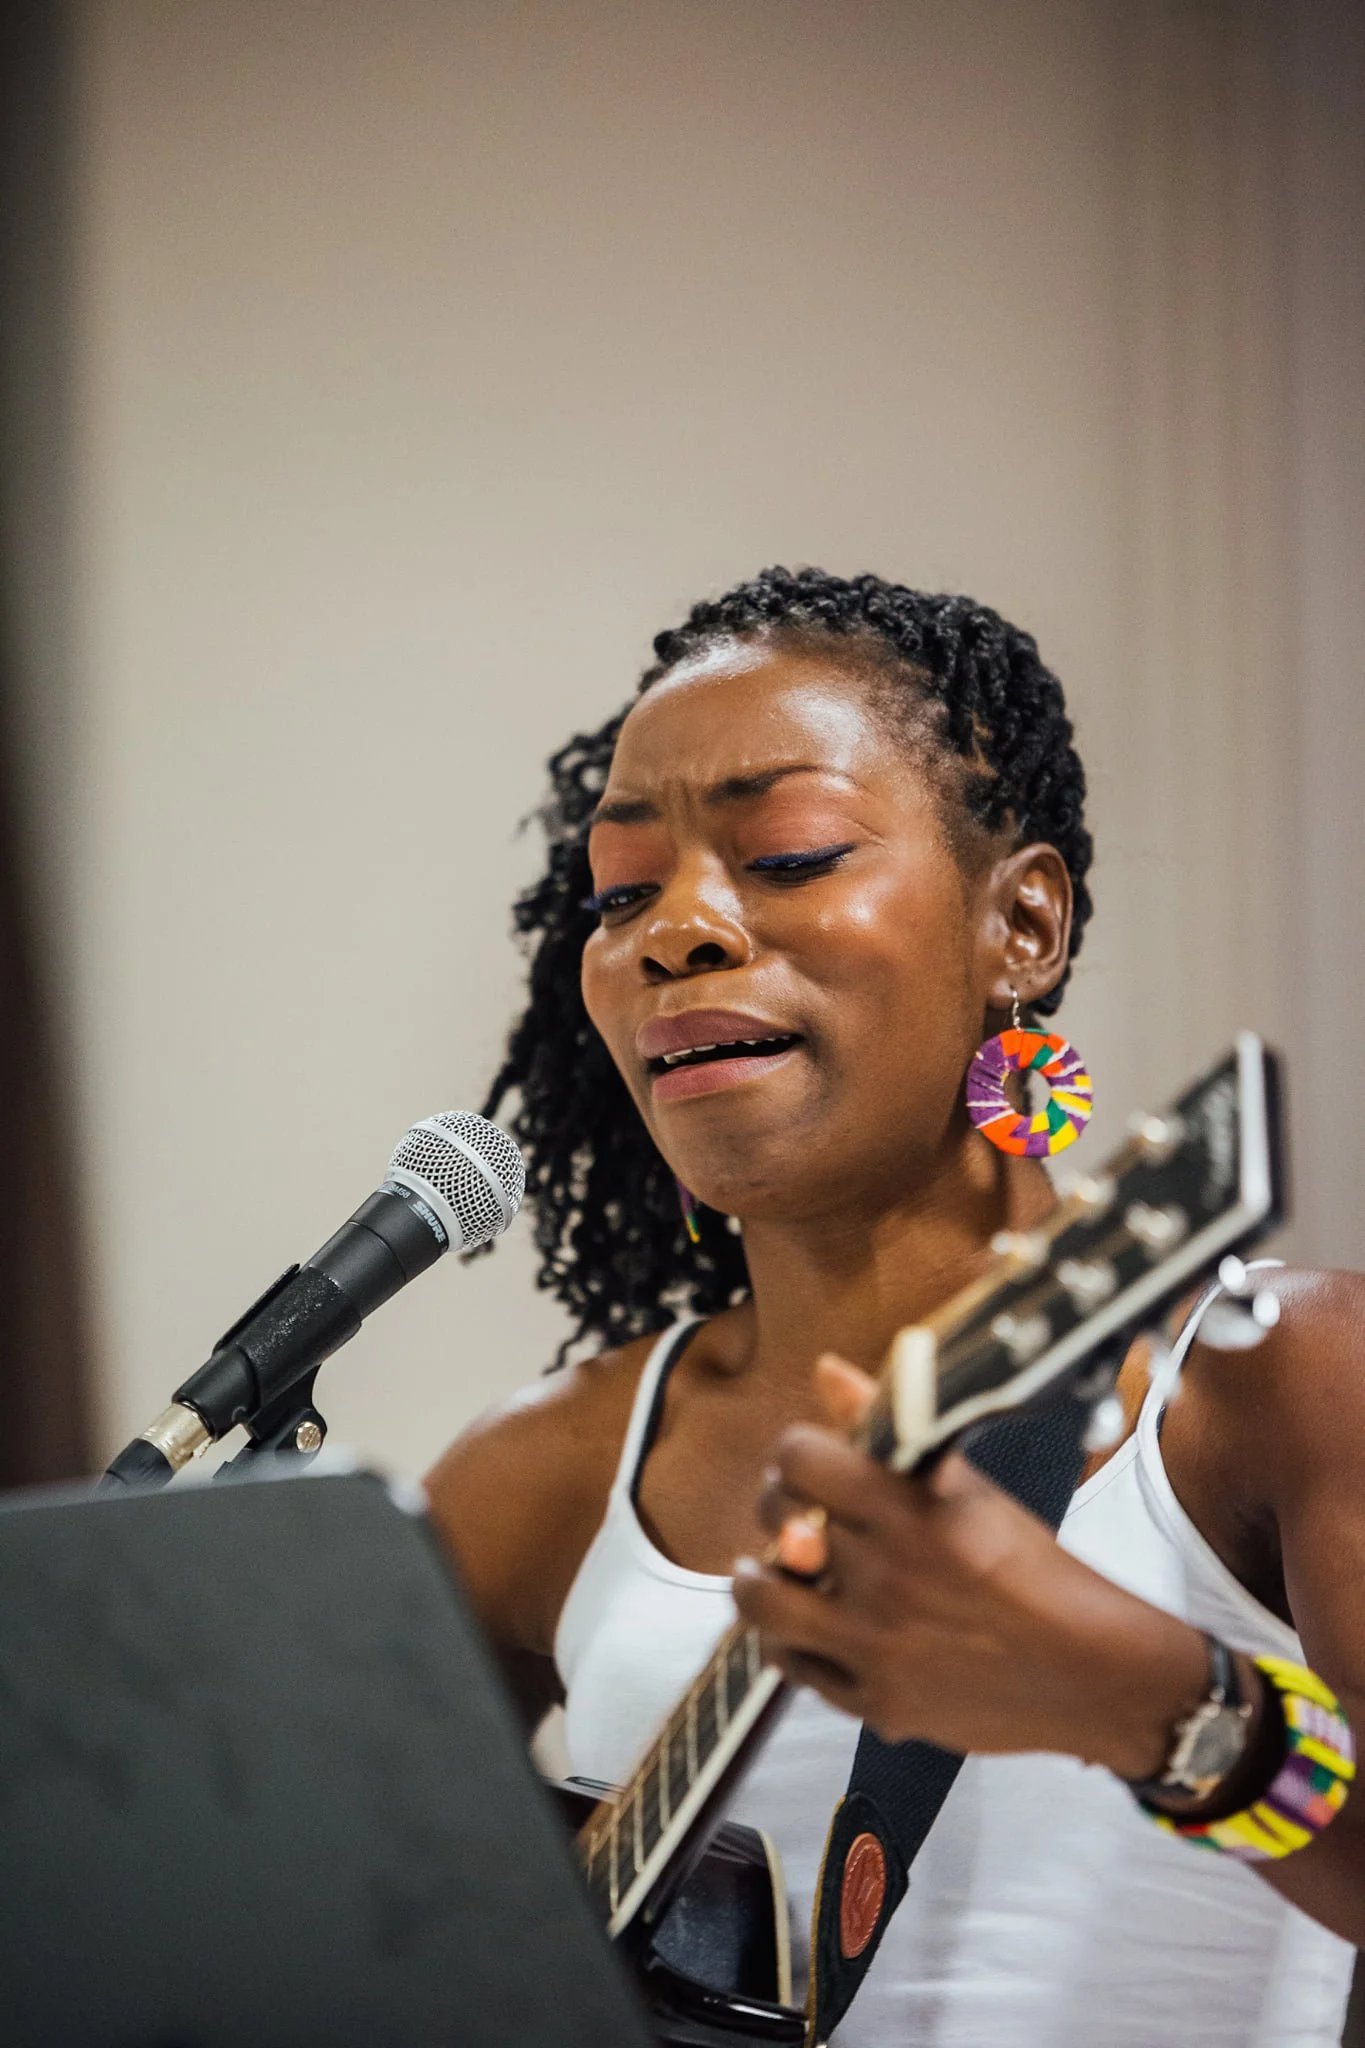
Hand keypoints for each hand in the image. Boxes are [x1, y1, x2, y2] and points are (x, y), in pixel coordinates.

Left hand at [731, 1355, 1209, 1774]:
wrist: (1093, 1675)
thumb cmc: (1036, 1573)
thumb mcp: (967, 1488)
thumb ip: (887, 1428)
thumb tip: (826, 1370)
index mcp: (911, 1512)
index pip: (798, 1458)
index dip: (797, 1455)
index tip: (812, 1465)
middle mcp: (885, 1578)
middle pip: (775, 1525)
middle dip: (780, 1512)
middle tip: (800, 1517)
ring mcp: (876, 1647)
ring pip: (762, 1604)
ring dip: (762, 1581)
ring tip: (782, 1573)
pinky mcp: (877, 1704)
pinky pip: (792, 1668)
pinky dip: (790, 1641)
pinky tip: (813, 1624)